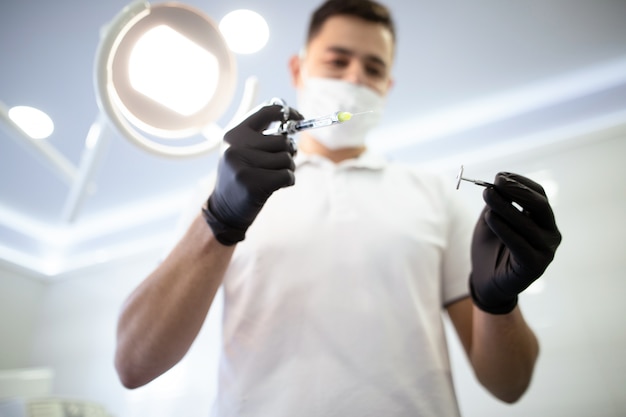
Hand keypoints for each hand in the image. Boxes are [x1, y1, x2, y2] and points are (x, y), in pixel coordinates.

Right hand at [202, 104, 301, 244]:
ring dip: (287, 168)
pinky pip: (287, 175)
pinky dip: (288, 180)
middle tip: (280, 163)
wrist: (225, 209)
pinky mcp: (252, 184)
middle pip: (282, 140)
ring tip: (274, 175)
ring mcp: (242, 166)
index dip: (287, 113)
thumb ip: (262, 136)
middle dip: (288, 152)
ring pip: (286, 159)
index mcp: (233, 134)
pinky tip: (276, 186)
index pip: (265, 112)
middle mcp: (235, 147)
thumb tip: (293, 120)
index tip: (299, 117)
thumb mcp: (242, 151)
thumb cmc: (242, 177)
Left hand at [470, 172, 561, 313]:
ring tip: (487, 195)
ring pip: (527, 223)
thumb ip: (496, 202)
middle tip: (496, 181)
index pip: (538, 194)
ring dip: (505, 206)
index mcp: (542, 220)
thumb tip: (498, 181)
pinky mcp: (535, 266)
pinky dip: (504, 228)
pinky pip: (520, 244)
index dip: (520, 182)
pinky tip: (491, 217)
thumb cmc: (490, 247)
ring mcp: (546, 251)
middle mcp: (550, 234)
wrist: (485, 280)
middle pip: (539, 205)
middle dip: (517, 190)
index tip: (500, 175)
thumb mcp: (491, 219)